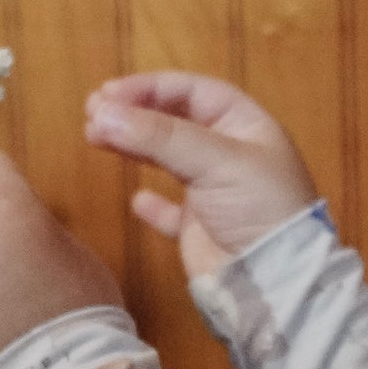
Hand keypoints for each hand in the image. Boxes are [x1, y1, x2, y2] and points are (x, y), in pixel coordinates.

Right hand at [83, 73, 318, 281]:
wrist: (275, 280)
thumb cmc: (259, 207)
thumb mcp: (215, 160)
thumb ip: (158, 136)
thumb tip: (102, 113)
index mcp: (246, 126)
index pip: (194, 93)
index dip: (151, 88)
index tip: (110, 92)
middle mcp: (230, 154)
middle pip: (176, 121)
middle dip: (135, 113)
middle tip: (93, 111)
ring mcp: (215, 192)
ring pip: (168, 159)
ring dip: (135, 146)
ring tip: (95, 137)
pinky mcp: (201, 229)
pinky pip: (171, 212)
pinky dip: (152, 204)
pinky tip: (138, 200)